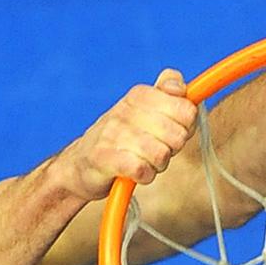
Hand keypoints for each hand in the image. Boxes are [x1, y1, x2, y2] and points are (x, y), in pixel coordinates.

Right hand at [56, 69, 196, 200]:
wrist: (78, 165)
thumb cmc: (121, 139)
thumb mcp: (146, 110)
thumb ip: (169, 95)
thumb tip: (183, 88)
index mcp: (139, 95)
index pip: (186, 109)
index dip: (186, 127)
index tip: (172, 131)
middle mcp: (125, 109)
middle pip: (177, 134)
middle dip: (173, 149)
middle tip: (156, 150)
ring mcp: (112, 133)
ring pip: (161, 154)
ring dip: (158, 165)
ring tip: (145, 162)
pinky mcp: (103, 157)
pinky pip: (142, 169)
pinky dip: (144, 176)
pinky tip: (136, 173)